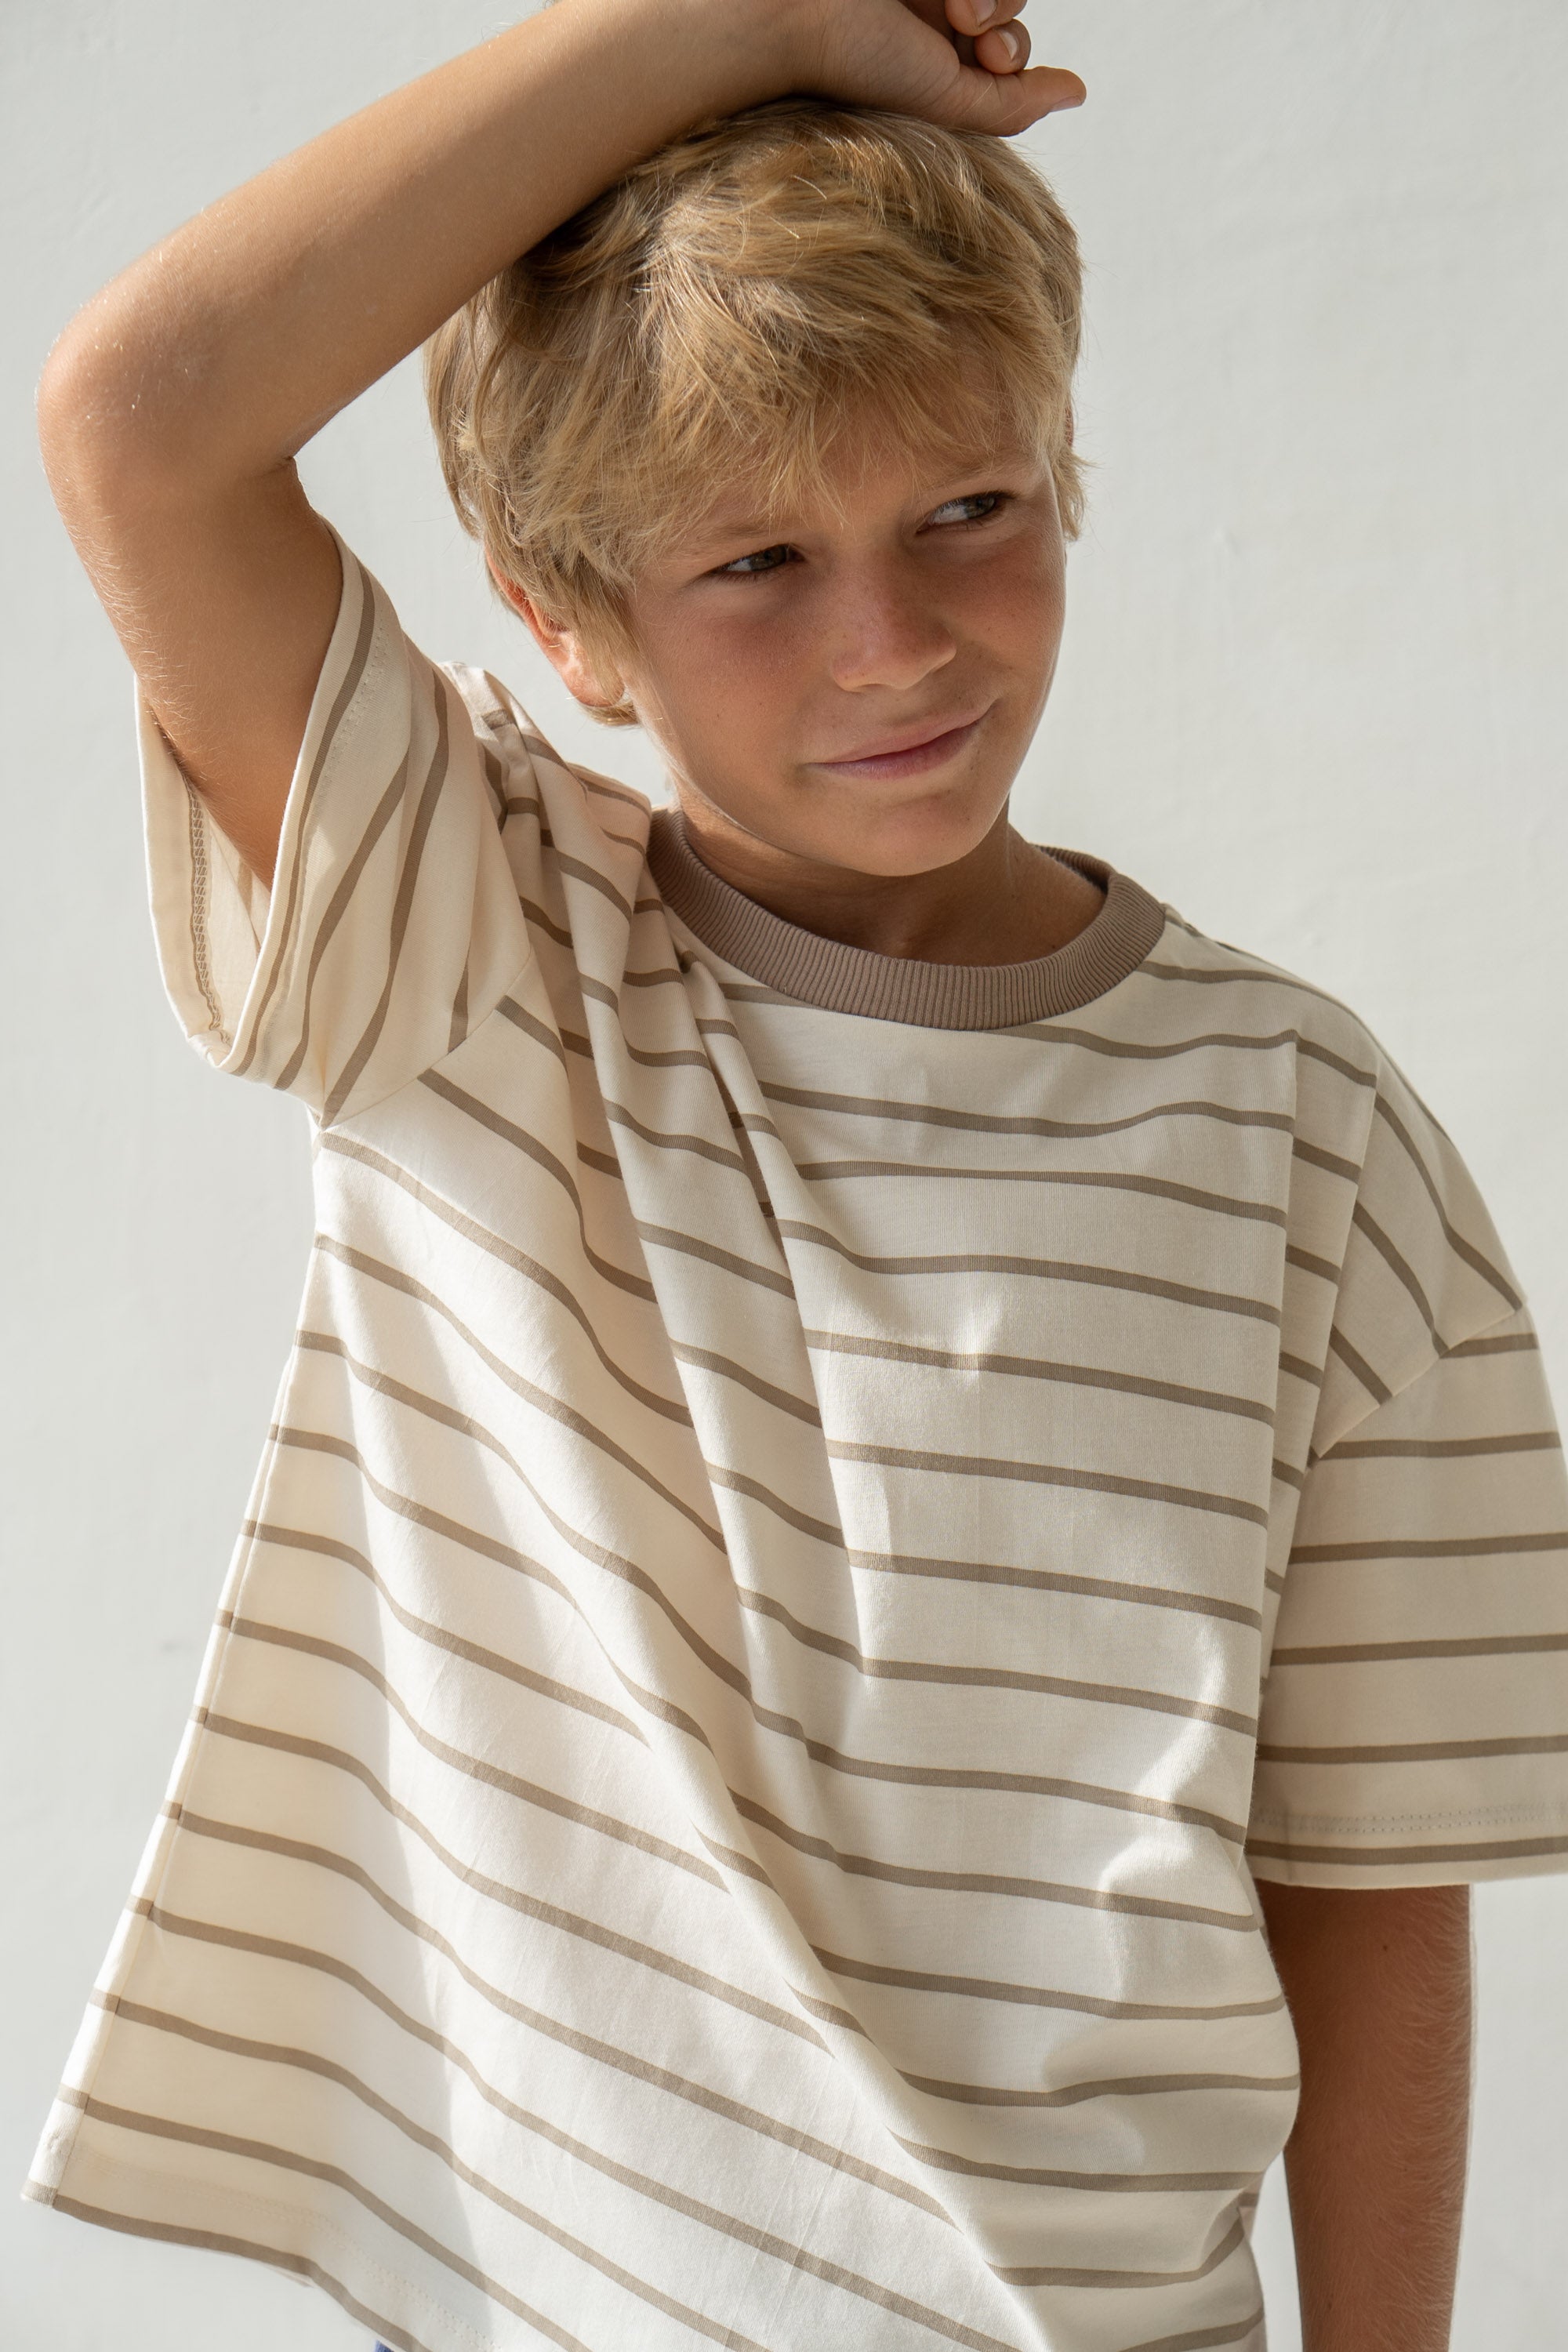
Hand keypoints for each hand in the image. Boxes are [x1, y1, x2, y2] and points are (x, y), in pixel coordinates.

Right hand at [784, 0, 1084, 135]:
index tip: (984, 53)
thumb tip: (1078, 92)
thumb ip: (1013, 103)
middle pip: (1008, 5)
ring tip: (955, 4)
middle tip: (968, 23)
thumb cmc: (859, 68)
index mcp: (941, 59)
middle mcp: (935, 14)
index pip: (1009, 47)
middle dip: (1002, 16)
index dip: (1011, 48)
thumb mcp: (946, 103)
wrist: (797, 17)